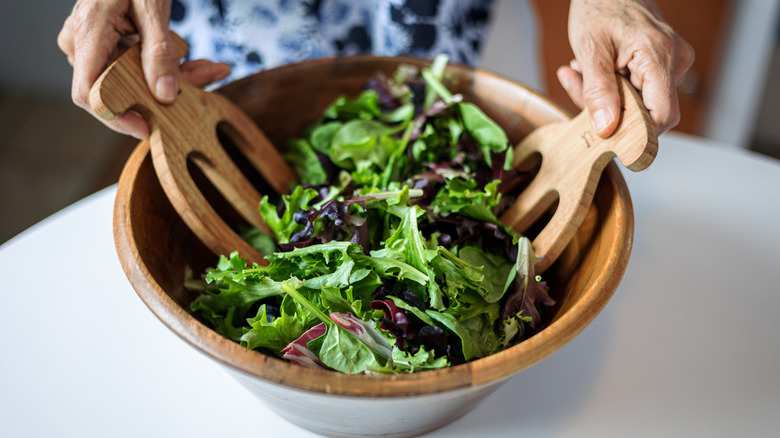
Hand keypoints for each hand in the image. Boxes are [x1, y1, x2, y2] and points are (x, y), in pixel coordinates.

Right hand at [57, 0, 230, 138]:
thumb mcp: (153, 8)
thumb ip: (159, 53)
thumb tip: (165, 95)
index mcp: (88, 33)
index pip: (90, 94)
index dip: (117, 117)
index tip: (149, 126)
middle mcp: (83, 43)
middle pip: (121, 88)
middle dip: (166, 92)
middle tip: (205, 80)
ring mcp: (94, 45)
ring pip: (134, 79)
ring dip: (176, 78)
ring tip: (210, 68)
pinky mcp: (108, 44)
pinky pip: (138, 66)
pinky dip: (169, 67)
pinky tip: (200, 65)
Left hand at [557, 0, 694, 136]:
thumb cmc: (600, 5)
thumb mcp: (590, 48)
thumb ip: (597, 91)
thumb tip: (606, 128)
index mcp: (659, 57)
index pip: (663, 115)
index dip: (637, 133)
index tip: (606, 133)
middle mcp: (674, 62)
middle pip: (647, 112)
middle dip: (609, 109)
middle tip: (579, 86)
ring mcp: (671, 63)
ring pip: (640, 104)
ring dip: (606, 97)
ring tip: (583, 71)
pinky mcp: (662, 65)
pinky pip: (638, 91)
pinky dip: (612, 88)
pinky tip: (595, 70)